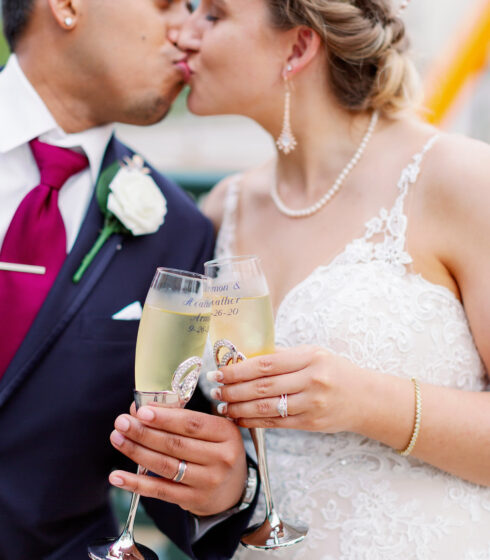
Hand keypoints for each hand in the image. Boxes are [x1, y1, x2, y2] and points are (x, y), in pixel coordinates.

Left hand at [109, 405, 247, 515]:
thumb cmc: (217, 449)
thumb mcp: (212, 429)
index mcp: (226, 433)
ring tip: (117, 439)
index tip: (141, 411)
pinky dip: (136, 483)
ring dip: (137, 452)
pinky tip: (117, 476)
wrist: (234, 487)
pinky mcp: (193, 500)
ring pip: (166, 466)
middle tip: (121, 422)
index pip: (192, 424)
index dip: (165, 418)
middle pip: (176, 444)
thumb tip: (142, 410)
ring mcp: (208, 481)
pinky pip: (160, 490)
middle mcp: (221, 458)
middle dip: (144, 432)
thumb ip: (182, 417)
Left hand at [211, 345, 365, 432]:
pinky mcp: (311, 423)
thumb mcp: (314, 354)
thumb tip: (246, 356)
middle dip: (234, 390)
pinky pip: (277, 423)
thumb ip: (283, 356)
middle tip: (215, 390)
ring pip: (267, 408)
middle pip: (263, 387)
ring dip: (240, 408)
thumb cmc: (336, 371)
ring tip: (222, 406)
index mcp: (310, 357)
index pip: (266, 364)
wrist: (367, 398)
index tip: (220, 372)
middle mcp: (312, 380)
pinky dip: (254, 421)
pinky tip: (239, 419)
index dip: (239, 370)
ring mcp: (312, 404)